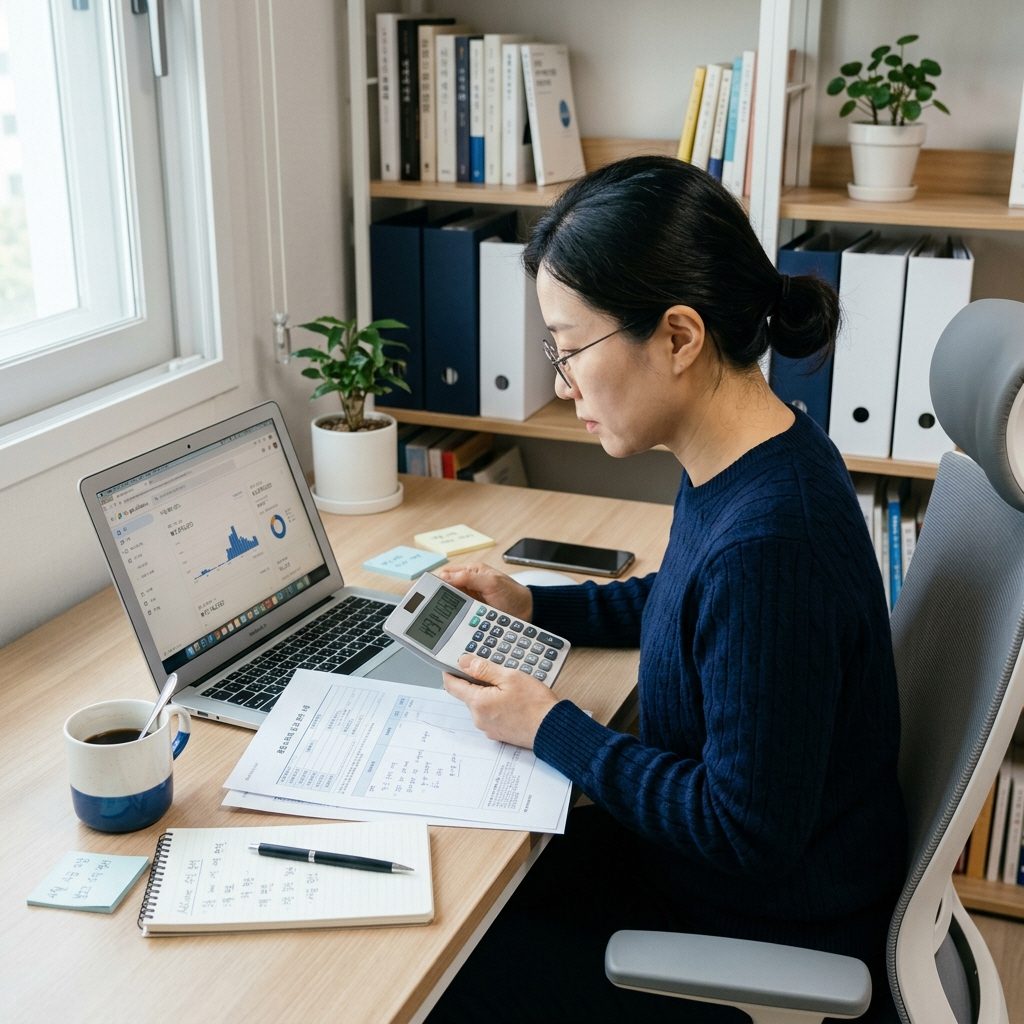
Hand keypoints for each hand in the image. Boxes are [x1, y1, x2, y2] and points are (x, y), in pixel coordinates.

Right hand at [433, 563, 532, 620]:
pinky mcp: (473, 613)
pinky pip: (458, 614)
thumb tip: (446, 577)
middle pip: (445, 589)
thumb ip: (470, 578)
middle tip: (427, 607)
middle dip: (437, 597)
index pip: (447, 573)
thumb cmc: (514, 594)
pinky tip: (449, 623)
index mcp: (472, 572)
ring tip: (436, 616)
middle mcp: (468, 584)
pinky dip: (453, 618)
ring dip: (445, 609)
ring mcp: (470, 600)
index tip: (426, 590)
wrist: (528, 612)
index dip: (436, 581)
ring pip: (450, 602)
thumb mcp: (492, 582)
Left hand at [443, 654, 557, 749]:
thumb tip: (464, 662)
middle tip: (496, 673)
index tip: (454, 664)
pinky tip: (513, 701)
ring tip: (509, 688)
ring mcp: (488, 728)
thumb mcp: (510, 677)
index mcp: (478, 702)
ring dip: (488, 694)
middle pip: (467, 694)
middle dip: (477, 682)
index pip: (452, 685)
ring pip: (480, 704)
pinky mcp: (498, 733)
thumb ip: (484, 668)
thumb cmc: (535, 704)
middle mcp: (479, 718)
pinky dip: (496, 705)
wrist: (552, 730)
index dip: (451, 672)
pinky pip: (490, 715)